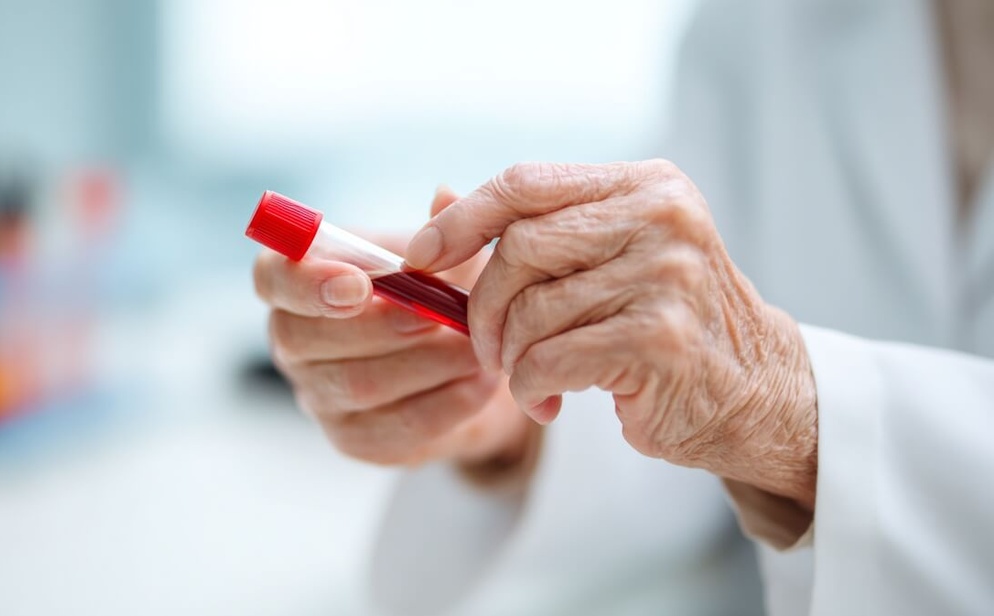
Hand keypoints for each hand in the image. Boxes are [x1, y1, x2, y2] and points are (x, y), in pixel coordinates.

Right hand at [253, 187, 535, 472]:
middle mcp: (293, 340)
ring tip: (478, 349)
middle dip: (381, 327)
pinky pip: (391, 429)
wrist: (465, 362)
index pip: (271, 278)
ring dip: (424, 364)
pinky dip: (444, 405)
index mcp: (298, 280)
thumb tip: (445, 196)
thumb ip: (444, 227)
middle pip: (306, 339)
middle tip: (442, 316)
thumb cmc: (438, 290)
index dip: (305, 282)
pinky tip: (480, 385)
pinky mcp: (354, 440)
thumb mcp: (443, 253)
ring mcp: (318, 395)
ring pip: (357, 386)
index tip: (359, 283)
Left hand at [404, 161, 818, 507]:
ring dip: (511, 358)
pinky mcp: (660, 340)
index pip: (525, 182)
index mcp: (644, 185)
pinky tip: (550, 402)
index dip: (460, 219)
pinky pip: (549, 360)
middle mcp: (661, 218)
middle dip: (484, 307)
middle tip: (489, 348)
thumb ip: (530, 227)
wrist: (753, 391)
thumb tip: (435, 199)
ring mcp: (666, 276)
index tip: (421, 257)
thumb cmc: (662, 322)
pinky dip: (531, 388)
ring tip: (532, 377)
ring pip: (530, 311)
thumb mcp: (607, 257)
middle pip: (519, 249)